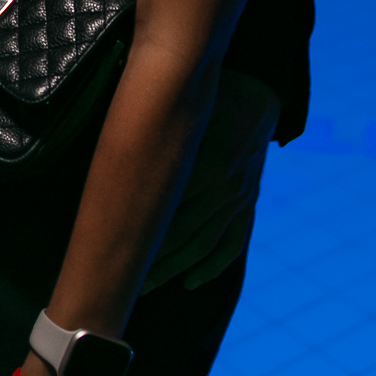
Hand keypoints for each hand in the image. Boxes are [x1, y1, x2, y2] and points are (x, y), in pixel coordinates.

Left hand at [139, 66, 279, 292]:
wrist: (260, 90)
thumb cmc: (214, 92)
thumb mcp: (188, 104)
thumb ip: (158, 124)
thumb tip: (117, 136)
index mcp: (206, 165)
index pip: (167, 210)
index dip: (141, 233)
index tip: (115, 249)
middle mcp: (224, 189)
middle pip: (183, 236)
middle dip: (153, 260)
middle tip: (123, 278)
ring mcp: (239, 199)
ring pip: (204, 246)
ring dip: (176, 268)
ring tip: (148, 285)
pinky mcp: (248, 202)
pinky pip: (233, 242)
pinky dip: (213, 265)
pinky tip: (192, 281)